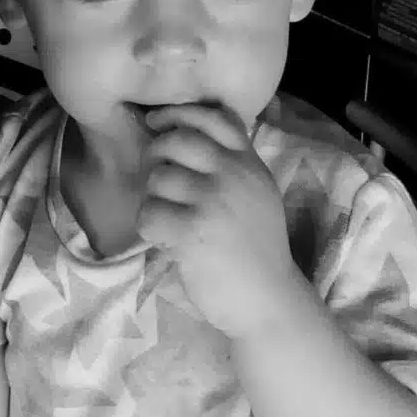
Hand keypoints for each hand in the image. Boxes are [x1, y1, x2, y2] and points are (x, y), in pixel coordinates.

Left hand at [139, 104, 301, 339]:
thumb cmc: (253, 249)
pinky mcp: (193, 232)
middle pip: (176, 141)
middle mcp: (234, 176)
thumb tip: (182, 128)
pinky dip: (149, 228)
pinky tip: (167, 242)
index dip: (178, 113)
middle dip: (155, 156)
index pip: (214, 118)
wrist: (267, 302)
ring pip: (157, 178)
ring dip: (153, 199)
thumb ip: (230, 162)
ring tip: (170, 221)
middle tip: (159, 182)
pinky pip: (148, 214)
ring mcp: (214, 202)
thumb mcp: (255, 194)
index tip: (156, 122)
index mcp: (249, 164)